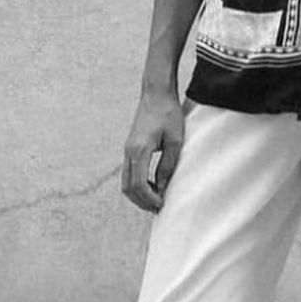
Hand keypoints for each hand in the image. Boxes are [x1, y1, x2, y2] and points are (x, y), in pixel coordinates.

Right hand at [121, 93, 184, 212]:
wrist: (156, 93)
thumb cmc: (168, 114)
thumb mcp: (175, 142)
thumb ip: (167, 166)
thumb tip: (162, 188)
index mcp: (139, 150)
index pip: (138, 184)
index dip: (149, 199)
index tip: (161, 204)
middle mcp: (129, 151)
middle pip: (127, 187)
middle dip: (141, 201)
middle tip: (157, 208)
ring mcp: (127, 149)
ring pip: (125, 181)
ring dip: (138, 194)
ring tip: (155, 200)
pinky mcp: (130, 147)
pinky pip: (128, 172)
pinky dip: (137, 183)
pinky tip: (151, 185)